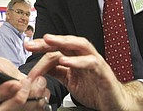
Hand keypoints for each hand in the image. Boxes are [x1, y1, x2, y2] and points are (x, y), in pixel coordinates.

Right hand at [0, 54, 50, 110]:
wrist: (11, 74)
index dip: (5, 91)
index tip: (16, 83)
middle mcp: (0, 104)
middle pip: (8, 109)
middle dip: (21, 96)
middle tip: (28, 83)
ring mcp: (13, 108)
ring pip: (24, 110)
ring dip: (35, 96)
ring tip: (39, 83)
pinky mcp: (25, 109)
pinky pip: (36, 110)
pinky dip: (42, 100)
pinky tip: (42, 90)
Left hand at [26, 34, 142, 110]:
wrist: (114, 103)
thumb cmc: (94, 89)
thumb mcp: (70, 80)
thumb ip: (57, 72)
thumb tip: (41, 67)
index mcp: (75, 57)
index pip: (56, 49)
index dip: (41, 48)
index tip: (28, 48)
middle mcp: (84, 56)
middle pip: (65, 42)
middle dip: (47, 41)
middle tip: (31, 43)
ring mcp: (94, 62)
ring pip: (79, 45)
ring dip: (62, 42)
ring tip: (48, 41)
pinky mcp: (103, 71)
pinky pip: (91, 63)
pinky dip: (78, 61)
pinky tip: (66, 61)